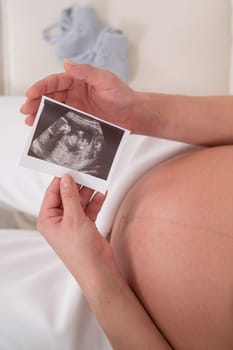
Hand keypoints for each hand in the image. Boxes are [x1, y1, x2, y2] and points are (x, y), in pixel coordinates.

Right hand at [20, 61, 137, 131]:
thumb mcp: (106, 80)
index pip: (55, 81)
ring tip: (30, 121)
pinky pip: (62, 121)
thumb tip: (66, 64)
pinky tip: (44, 128)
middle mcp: (75, 93)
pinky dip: (52, 124)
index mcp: (78, 80)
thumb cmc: (123, 96)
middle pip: (50, 95)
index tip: (31, 94)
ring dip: (40, 114)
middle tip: (26, 110)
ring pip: (53, 109)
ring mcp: (76, 108)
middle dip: (36, 101)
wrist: (134, 116)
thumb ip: (87, 72)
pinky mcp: (80, 121)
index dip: (41, 87)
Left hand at [37, 174, 110, 280]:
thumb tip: (66, 180)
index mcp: (48, 219)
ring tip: (96, 181)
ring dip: (88, 192)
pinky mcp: (85, 225)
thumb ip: (70, 197)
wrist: (98, 269)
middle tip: (86, 173)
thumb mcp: (73, 219)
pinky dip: (95, 201)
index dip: (60, 180)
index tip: (69, 168)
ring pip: (79, 201)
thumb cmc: (80, 252)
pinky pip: (89, 208)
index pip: (52, 193)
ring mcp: (73, 222)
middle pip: (67, 195)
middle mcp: (59, 220)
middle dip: (77, 185)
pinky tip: (101, 194)